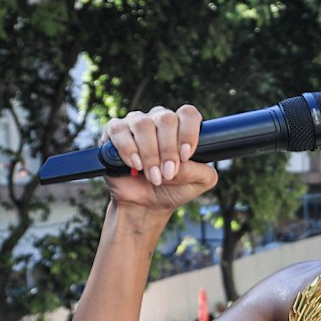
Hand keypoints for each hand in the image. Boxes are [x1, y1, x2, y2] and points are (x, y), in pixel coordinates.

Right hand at [102, 106, 218, 216]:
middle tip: (168, 173)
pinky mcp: (115, 132)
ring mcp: (136, 123)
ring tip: (153, 176)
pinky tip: (135, 165)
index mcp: (180, 128)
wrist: (144, 206)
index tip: (185, 156)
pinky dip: (128, 150)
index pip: (188, 114)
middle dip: (168, 149)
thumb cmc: (172, 189)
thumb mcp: (197, 185)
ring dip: (150, 154)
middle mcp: (158, 120)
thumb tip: (188, 161)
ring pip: (143, 124)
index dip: (188, 132)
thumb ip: (205, 172)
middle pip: (166, 118)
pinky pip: (119, 130)